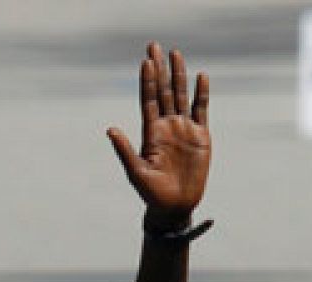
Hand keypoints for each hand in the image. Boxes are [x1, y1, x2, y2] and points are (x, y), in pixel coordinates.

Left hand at [106, 43, 211, 231]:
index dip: (146, 82)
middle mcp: (166, 126)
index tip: (145, 62)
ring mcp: (183, 129)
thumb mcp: (136, 171)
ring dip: (178, 75)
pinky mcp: (200, 135)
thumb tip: (110, 129)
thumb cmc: (151, 193)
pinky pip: (201, 109)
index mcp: (150, 133)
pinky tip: (200, 77)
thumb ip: (124, 149)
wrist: (174, 206)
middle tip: (155, 46)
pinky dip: (201, 93)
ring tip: (176, 54)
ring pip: (180, 96)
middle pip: (162, 92)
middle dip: (159, 69)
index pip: (147, 101)